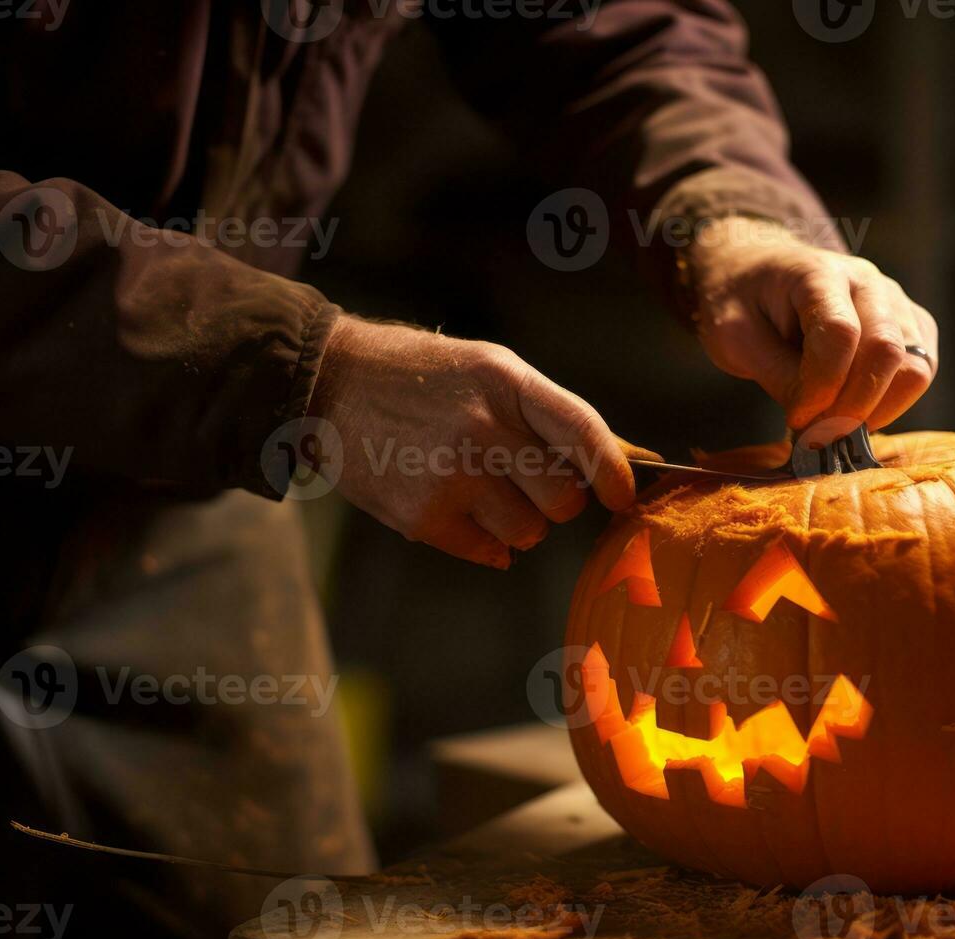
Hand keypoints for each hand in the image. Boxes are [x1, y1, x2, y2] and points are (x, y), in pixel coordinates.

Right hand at [309, 316, 634, 567]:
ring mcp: (450, 475)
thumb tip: (624, 460)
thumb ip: (549, 412)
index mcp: (506, 382)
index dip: (613, 471)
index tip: (623, 496)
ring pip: (529, 534)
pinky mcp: (422, 516)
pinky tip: (455, 508)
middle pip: (563, 499)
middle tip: (526, 484)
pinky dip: (484, 542)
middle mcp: (482, 428)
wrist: (330, 385)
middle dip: (556, 501)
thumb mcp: (490, 369)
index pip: (582, 431)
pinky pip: (487, 553)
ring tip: (479, 489)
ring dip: (517, 523)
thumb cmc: (422, 377)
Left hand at [681, 215, 937, 433]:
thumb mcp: (734, 337)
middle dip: (851, 408)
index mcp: (818, 273)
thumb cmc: (741, 301)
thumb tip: (816, 422)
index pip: (840, 334)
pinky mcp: (911, 325)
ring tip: (831, 426)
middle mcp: (868, 282)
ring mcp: (895, 302)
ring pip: (914, 367)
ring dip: (874, 410)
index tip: (796, 421)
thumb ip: (776, 374)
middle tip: (815, 437)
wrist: (758, 271)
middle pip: (886, 352)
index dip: (821, 388)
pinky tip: (850, 410)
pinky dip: (890, 403)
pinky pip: (920, 371)